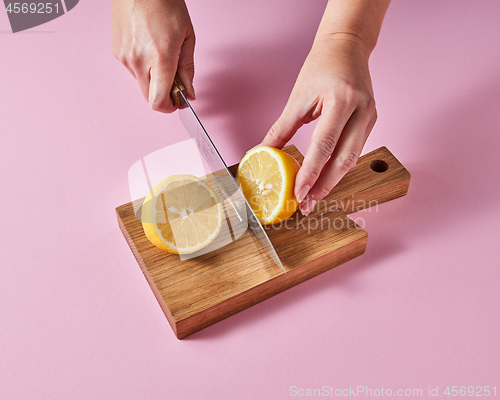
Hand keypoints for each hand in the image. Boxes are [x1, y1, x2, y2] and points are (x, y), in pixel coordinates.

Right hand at [111, 0, 195, 112]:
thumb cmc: (165, 4)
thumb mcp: (187, 37)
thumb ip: (187, 69)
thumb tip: (188, 93)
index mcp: (160, 59)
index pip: (158, 102)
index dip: (169, 107)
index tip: (177, 102)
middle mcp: (139, 62)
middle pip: (149, 97)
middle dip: (163, 94)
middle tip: (174, 80)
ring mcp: (125, 58)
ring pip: (142, 83)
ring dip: (154, 78)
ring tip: (161, 53)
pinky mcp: (117, 52)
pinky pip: (133, 69)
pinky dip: (144, 66)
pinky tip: (148, 46)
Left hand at [262, 34, 376, 215]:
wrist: (346, 47)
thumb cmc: (321, 67)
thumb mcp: (298, 97)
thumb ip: (282, 129)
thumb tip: (262, 152)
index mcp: (341, 101)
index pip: (324, 146)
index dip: (311, 173)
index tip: (299, 194)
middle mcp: (361, 111)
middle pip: (344, 160)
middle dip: (325, 187)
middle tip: (307, 205)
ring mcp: (370, 118)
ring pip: (352, 159)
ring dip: (332, 181)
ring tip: (314, 198)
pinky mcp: (371, 122)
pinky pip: (355, 151)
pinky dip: (339, 167)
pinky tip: (326, 179)